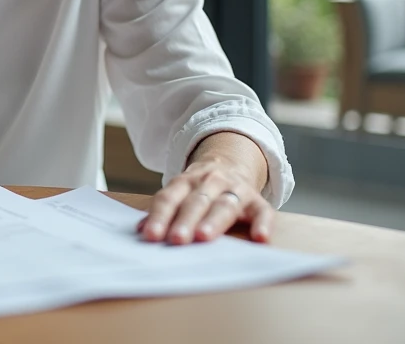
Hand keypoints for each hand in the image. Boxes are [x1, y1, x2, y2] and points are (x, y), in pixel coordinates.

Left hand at [137, 159, 273, 244]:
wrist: (231, 165)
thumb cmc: (200, 189)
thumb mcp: (181, 193)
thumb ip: (165, 210)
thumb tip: (141, 230)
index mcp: (186, 181)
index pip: (169, 198)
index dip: (159, 216)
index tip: (150, 236)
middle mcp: (210, 181)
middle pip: (195, 202)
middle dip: (185, 220)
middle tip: (176, 239)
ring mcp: (235, 189)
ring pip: (224, 205)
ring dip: (213, 221)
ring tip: (204, 237)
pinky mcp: (257, 201)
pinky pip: (262, 212)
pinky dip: (262, 224)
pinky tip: (260, 239)